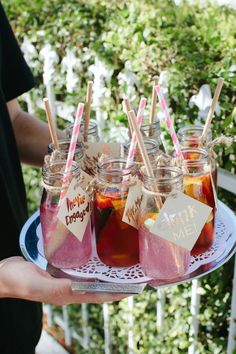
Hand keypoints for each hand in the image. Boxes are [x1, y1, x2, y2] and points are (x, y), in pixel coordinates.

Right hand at [0, 257, 127, 304]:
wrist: (4, 275)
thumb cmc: (18, 280)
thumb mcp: (37, 284)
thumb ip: (57, 287)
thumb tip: (78, 288)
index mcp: (67, 295)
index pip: (98, 296)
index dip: (117, 294)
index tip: (134, 289)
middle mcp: (70, 289)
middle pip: (99, 289)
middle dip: (117, 284)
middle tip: (134, 276)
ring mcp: (66, 280)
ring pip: (92, 279)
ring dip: (107, 276)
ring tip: (123, 268)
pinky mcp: (61, 272)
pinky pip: (81, 270)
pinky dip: (93, 267)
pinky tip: (98, 259)